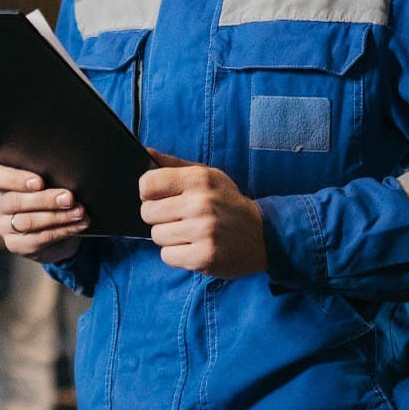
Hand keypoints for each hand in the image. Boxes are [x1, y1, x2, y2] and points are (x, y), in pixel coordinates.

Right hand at [0, 164, 86, 263]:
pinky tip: (77, 225)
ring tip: (79, 212)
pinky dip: (62, 231)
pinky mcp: (15, 244)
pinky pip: (38, 238)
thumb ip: (47, 176)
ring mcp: (2, 226)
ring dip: (57, 216)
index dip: (16, 179)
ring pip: (27, 221)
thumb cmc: (49, 194)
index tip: (40, 182)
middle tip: (69, 198)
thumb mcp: (46, 181)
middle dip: (45, 200)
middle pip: (15, 201)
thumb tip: (66, 176)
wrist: (55, 227)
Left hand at [139, 152, 269, 277]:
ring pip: (157, 236)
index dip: (148, 193)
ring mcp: (203, 231)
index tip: (159, 198)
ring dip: (168, 237)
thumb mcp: (207, 176)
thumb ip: (175, 165)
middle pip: (148, 212)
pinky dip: (176, 254)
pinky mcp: (204, 257)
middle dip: (159, 217)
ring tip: (189, 233)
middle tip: (178, 218)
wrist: (262, 235)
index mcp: (199, 179)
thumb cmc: (228, 203)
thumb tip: (146, 152)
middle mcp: (201, 203)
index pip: (148, 184)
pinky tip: (193, 247)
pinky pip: (167, 256)